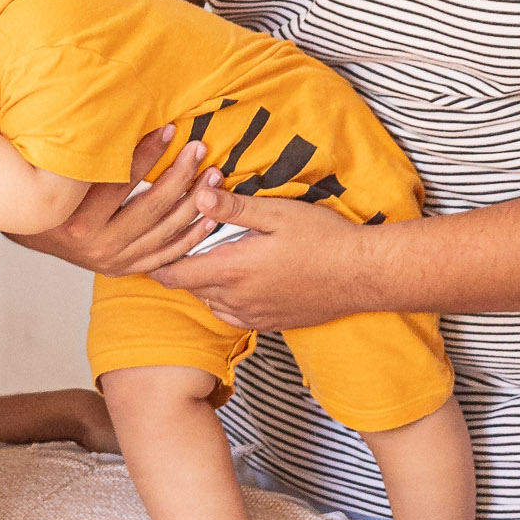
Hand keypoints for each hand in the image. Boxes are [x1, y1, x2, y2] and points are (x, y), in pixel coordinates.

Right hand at [9, 126, 223, 276]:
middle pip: (151, 207)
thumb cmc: (43, 194)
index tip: (170, 130)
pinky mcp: (123, 269)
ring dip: (194, 203)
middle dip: (180, 176)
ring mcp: (113, 261)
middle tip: (199, 149)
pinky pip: (166, 255)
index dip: (149, 153)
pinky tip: (210, 217)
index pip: (122, 182)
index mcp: (79, 221)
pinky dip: (190, 237)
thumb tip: (115, 115)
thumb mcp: (56, 175)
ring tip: (212, 176)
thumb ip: (84, 155)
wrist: (29, 230)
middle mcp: (98, 245)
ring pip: (165, 232)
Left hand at [150, 186, 381, 330]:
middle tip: (183, 237)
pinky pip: (232, 315)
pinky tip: (238, 278)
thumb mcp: (277, 213)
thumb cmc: (323, 239)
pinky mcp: (270, 324)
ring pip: (210, 302)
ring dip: (205, 281)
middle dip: (181, 264)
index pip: (173, 274)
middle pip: (189, 288)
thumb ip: (234, 207)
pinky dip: (225, 298)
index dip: (157, 260)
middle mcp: (237, 301)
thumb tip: (197, 194)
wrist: (363, 276)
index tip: (155, 240)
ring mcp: (254, 316)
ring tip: (211, 253)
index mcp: (232, 271)